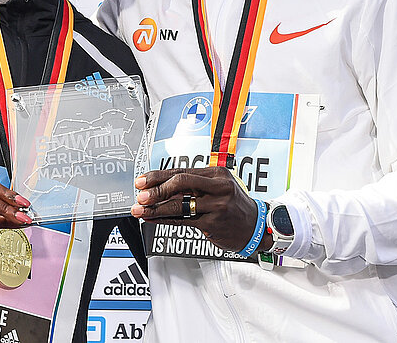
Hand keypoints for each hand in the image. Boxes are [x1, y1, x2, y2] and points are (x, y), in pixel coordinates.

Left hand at [132, 167, 261, 252]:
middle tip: (140, 195)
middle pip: (180, 183)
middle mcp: (218, 187)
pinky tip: (153, 219)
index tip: (143, 181)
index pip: (181, 171)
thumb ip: (194, 186)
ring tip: (140, 210)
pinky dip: (164, 219)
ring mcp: (216, 205)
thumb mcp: (218, 188)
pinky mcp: (213, 223)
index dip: (158, 176)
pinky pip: (183, 220)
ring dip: (155, 208)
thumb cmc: (234, 206)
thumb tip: (162, 187)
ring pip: (179, 204)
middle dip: (156, 189)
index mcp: (217, 173)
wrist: (255, 226)